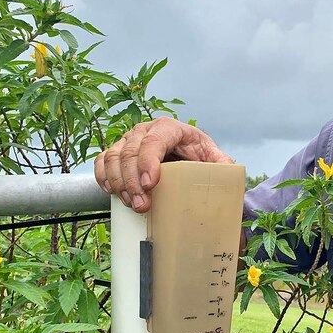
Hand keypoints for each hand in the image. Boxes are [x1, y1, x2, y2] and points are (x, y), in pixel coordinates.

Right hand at [94, 116, 232, 211]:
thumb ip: (222, 163)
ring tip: (131, 203)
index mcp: (169, 128)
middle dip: (133, 180)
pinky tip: (111, 191)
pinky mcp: (118, 151)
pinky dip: (103, 175)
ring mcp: (128, 140)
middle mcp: (145, 130)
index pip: (154, 140)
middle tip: (142, 205)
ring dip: (118, 182)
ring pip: (113, 156)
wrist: (185, 153)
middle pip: (130, 151)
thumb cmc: (197, 154)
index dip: (148, 161)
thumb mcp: (212, 156)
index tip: (151, 183)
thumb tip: (230, 170)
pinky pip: (102, 160)